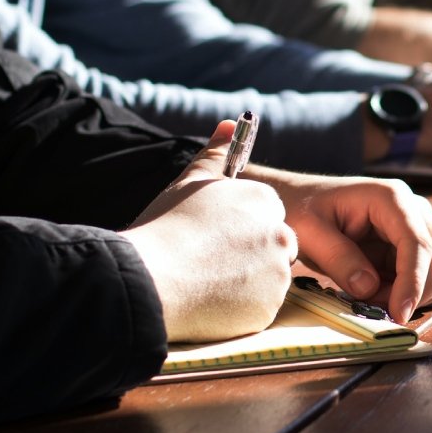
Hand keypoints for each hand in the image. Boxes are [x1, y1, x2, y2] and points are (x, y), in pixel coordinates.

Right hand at [121, 121, 296, 341]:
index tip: (216, 237)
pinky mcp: (269, 308)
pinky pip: (260, 307)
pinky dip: (241, 307)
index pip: (267, 214)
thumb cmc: (166, 227)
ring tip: (206, 281)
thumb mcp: (190, 182)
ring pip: (269, 278)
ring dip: (247, 281)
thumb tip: (229, 124)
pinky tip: (210, 301)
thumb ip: (216, 154)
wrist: (151, 279)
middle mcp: (280, 235)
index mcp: (264, 201)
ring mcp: (278, 274)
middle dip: (250, 254)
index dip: (240, 227)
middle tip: (211, 262)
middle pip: (275, 246)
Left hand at [245, 171, 431, 324]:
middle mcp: (413, 210)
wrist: (300, 202)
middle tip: (374, 307)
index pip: (417, 242)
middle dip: (414, 292)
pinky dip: (414, 294)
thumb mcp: (309, 232)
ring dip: (413, 295)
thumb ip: (338, 258)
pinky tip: (383, 295)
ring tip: (371, 298)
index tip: (398, 313)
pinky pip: (430, 277)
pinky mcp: (413, 247)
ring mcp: (417, 227)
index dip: (413, 281)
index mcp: (391, 198)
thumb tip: (369, 288)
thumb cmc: (302, 210)